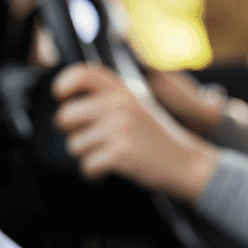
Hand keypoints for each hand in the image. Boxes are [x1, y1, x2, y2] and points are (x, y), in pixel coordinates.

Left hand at [51, 63, 219, 202]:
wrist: (186, 163)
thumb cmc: (158, 139)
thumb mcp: (138, 106)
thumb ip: (109, 99)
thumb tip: (70, 105)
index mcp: (123, 91)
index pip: (83, 74)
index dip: (64, 84)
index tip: (61, 96)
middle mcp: (120, 105)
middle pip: (66, 116)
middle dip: (73, 132)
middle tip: (90, 140)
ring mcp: (119, 129)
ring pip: (74, 145)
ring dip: (87, 156)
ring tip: (109, 155)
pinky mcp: (119, 153)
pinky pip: (87, 166)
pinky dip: (94, 174)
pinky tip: (109, 170)